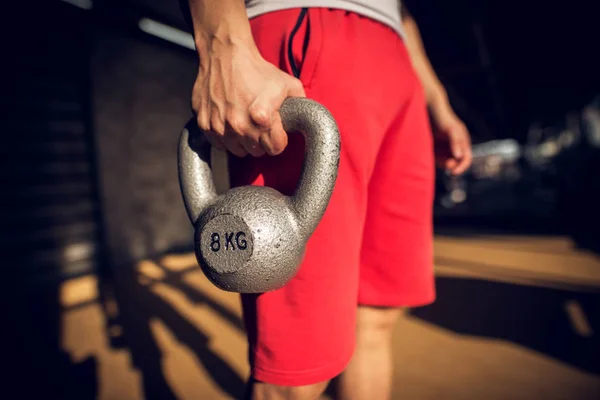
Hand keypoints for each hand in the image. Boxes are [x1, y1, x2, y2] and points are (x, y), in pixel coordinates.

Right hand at [192, 39, 304, 156]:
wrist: (224, 53)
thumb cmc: (255, 68)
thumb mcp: (287, 83)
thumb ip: (300, 103)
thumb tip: (305, 117)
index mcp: (262, 119)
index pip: (276, 148)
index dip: (279, 141)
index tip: (277, 134)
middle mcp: (240, 126)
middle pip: (257, 152)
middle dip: (262, 142)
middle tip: (261, 126)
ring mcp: (220, 126)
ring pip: (238, 151)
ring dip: (243, 141)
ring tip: (246, 124)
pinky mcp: (205, 124)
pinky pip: (219, 144)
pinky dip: (225, 137)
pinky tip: (230, 122)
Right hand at [430, 98, 472, 174]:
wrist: (427, 108)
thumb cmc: (429, 128)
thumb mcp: (435, 148)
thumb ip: (442, 158)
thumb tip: (451, 168)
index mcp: (459, 142)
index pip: (466, 159)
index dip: (461, 168)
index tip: (453, 173)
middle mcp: (462, 137)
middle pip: (466, 156)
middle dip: (458, 165)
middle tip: (447, 168)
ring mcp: (459, 132)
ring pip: (462, 149)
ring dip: (457, 160)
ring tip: (449, 165)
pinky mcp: (452, 127)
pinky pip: (456, 140)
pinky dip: (456, 148)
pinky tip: (456, 155)